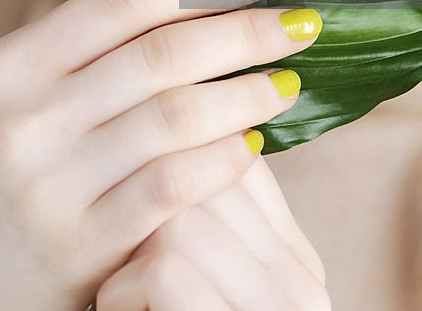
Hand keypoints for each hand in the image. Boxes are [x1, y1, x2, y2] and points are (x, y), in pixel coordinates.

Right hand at [0, 0, 321, 309]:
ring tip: (287, 81)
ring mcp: (52, 188)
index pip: (125, 1)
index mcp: (10, 66)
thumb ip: (82, 49)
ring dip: (248, 93)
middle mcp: (27, 120)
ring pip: (178, 117)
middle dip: (246, 30)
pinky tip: (254, 143)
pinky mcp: (82, 250)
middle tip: (300, 21)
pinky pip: (175, 188)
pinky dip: (225, 158)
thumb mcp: (9, 95)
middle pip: (163, 54)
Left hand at [94, 155, 330, 310]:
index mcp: (298, 263)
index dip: (183, 148)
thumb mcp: (216, 290)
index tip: (138, 167)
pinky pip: (162, 266)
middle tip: (120, 235)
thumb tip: (182, 131)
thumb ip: (215, 227)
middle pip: (212, 171)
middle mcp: (302, 284)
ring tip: (119, 286)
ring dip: (130, 245)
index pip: (243, 156)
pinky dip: (121, 290)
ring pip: (182, 210)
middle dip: (151, 193)